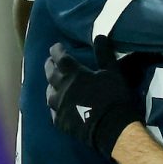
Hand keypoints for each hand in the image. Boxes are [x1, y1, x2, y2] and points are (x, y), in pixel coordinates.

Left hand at [44, 36, 142, 158]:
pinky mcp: (59, 121)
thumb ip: (104, 54)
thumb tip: (99, 36)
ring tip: (54, 83)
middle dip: (50, 65)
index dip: (57, 50)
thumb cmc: (114, 97)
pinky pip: (53, 110)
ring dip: (51, 85)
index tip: (56, 46)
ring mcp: (58, 106)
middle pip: (50, 73)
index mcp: (74, 74)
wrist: (112, 128)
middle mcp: (61, 88)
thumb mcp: (113, 72)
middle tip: (51, 61)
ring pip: (49, 92)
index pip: (60, 57)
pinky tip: (58, 105)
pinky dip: (55, 104)